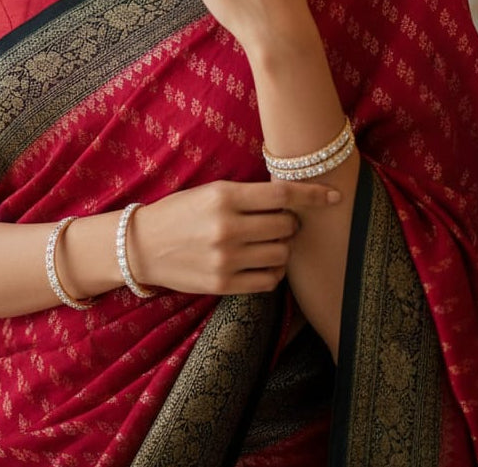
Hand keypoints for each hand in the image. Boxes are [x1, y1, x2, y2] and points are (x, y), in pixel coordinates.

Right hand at [129, 178, 340, 295]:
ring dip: (283, 247)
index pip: (282, 194)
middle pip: (286, 226)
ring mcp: (226, 259)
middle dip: (291, 223)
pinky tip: (263, 262)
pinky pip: (269, 280)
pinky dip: (274, 270)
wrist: (142, 246)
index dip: (313, 195)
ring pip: (281, 254)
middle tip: (280, 222)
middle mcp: (227, 227)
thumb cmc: (180, 212)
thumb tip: (293, 201)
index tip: (335, 196)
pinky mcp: (223, 284)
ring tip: (268, 242)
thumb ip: (247, 196)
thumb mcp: (210, 192)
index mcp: (224, 196)